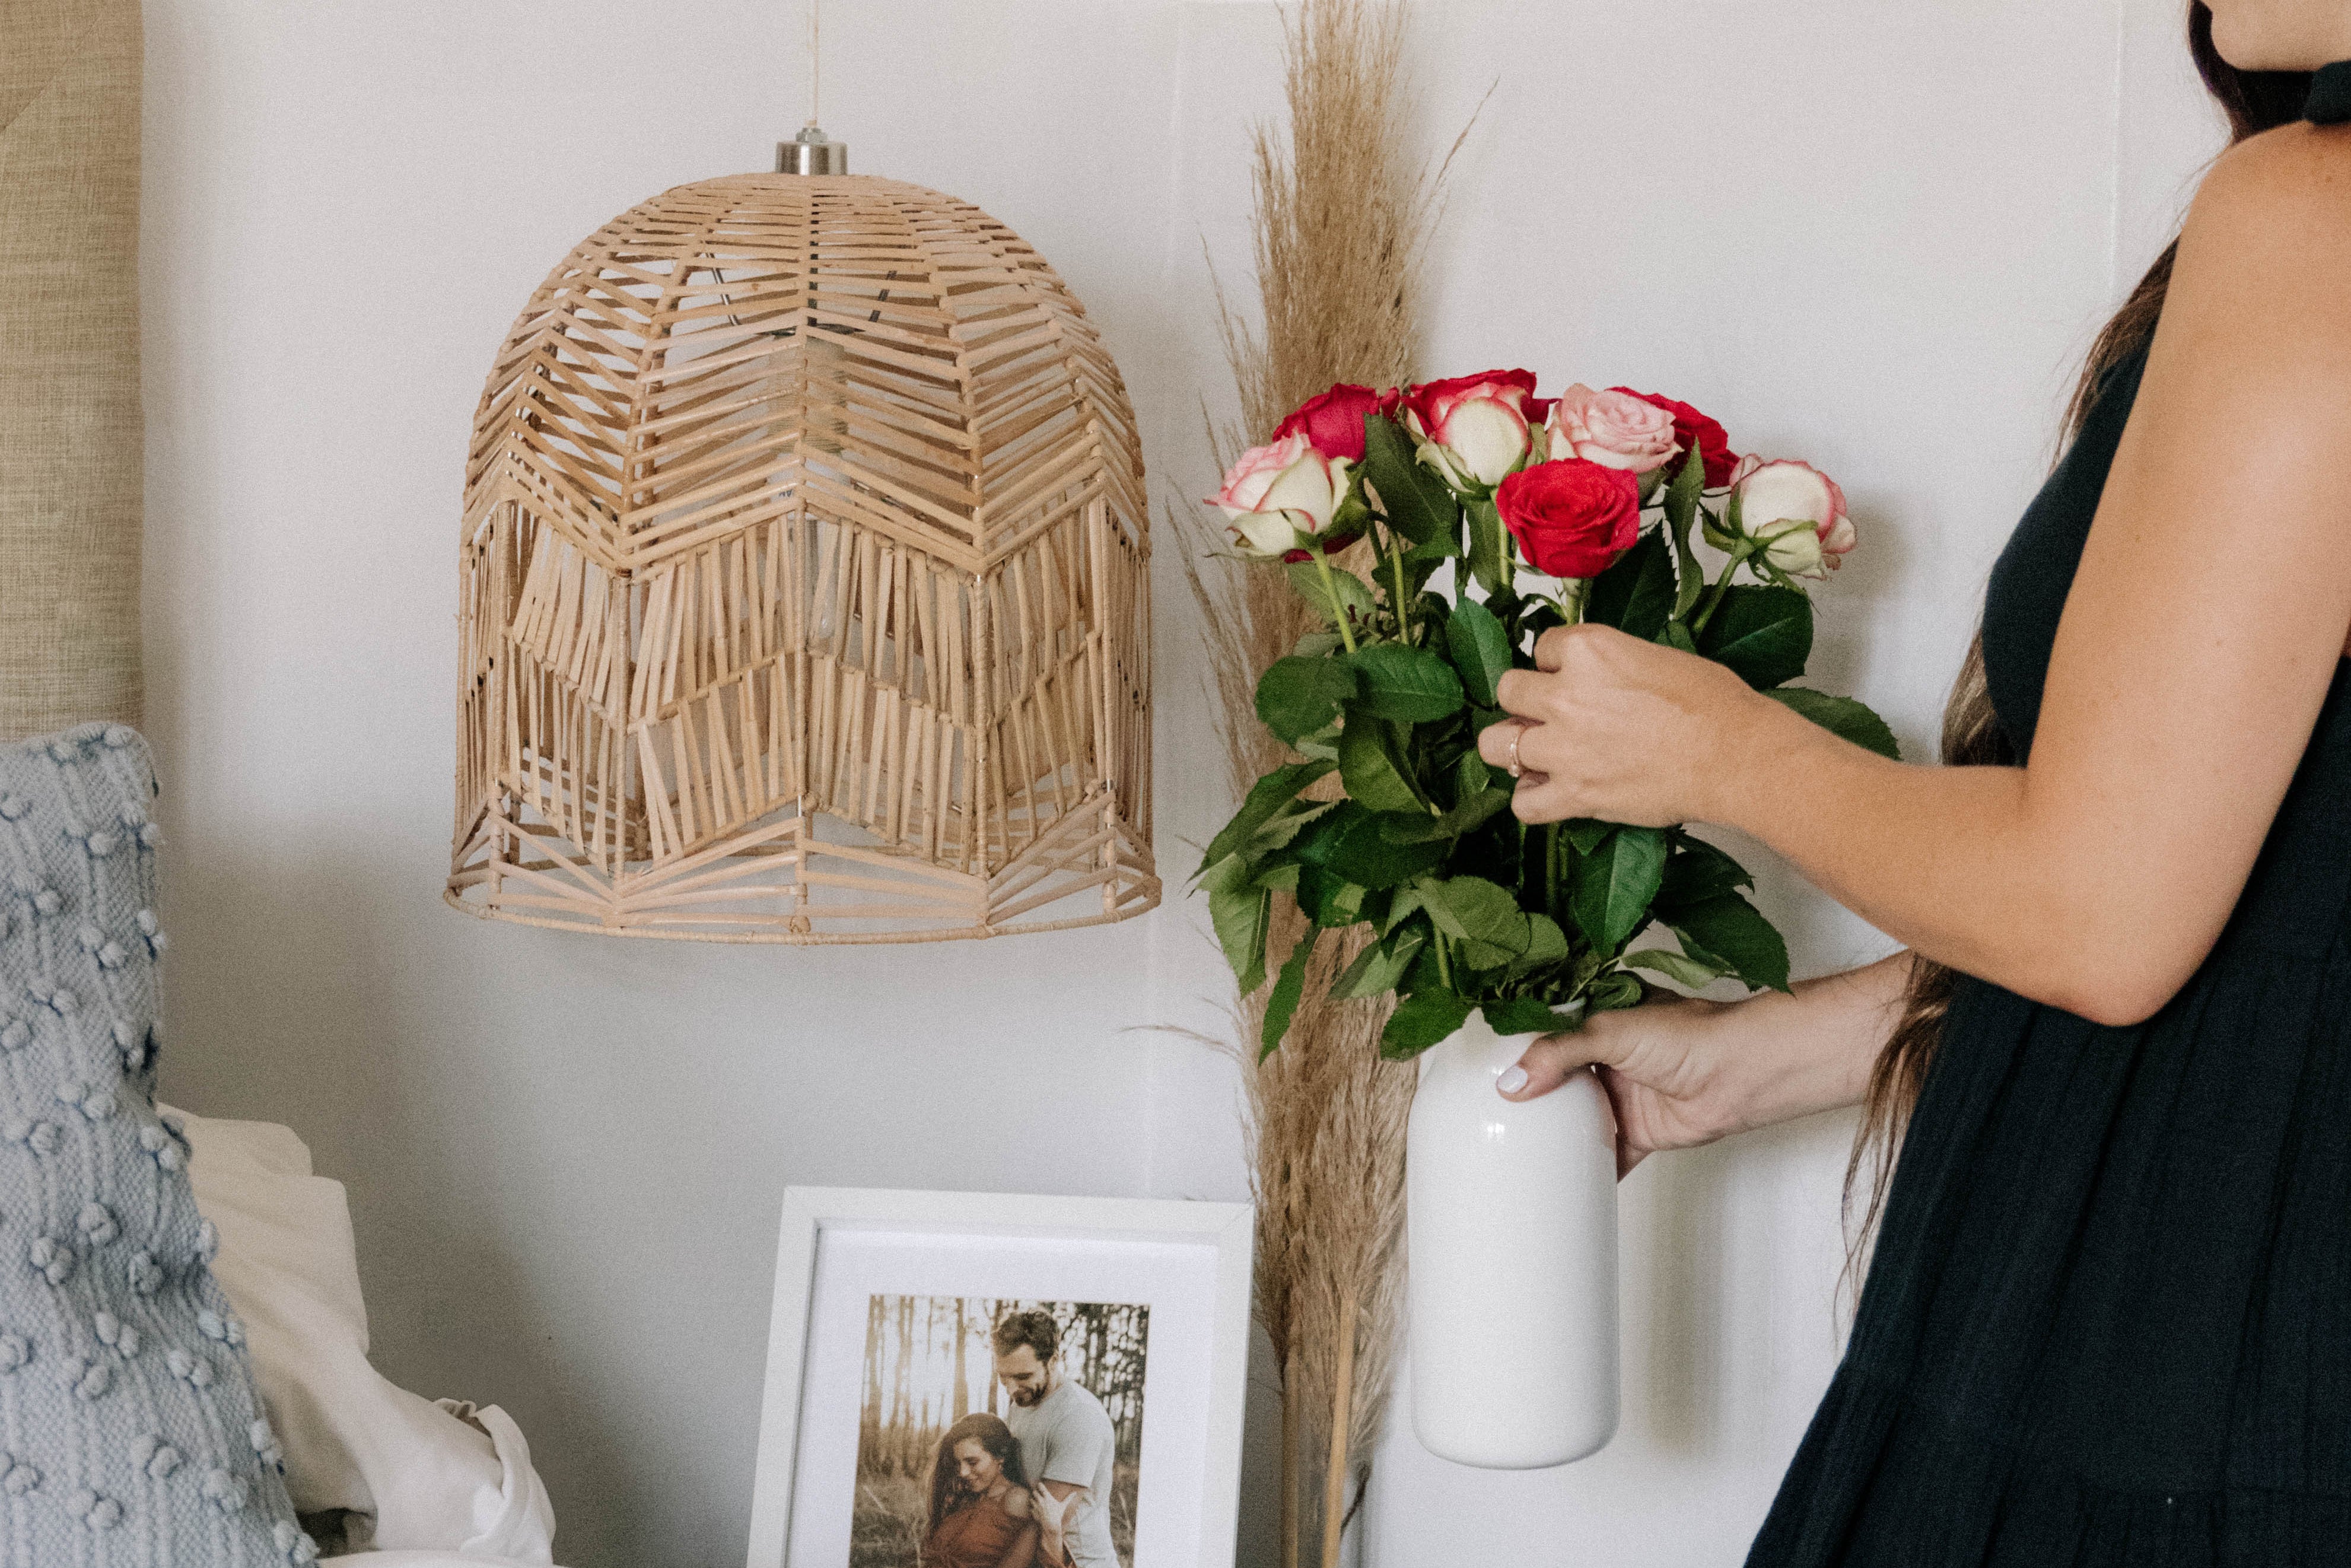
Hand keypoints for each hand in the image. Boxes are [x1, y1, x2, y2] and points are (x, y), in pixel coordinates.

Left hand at [1478, 623, 1768, 825]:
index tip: (1574, 676)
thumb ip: (1609, 664)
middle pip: (1508, 690)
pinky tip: (1551, 792)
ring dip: (1513, 747)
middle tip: (1550, 714)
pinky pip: (1523, 804)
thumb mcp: (1656, 657)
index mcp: (1589, 650)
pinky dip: (1532, 801)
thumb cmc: (1714, 705)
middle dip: (1525, 701)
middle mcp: (1564, 694)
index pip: (1542, 647)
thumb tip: (1595, 678)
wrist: (1736, 756)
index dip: (1556, 664)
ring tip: (1538, 753)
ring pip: (1495, 745)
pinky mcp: (1575, 794)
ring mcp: (1563, 747)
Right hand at [1497, 991, 1744, 1177]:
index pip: (1546, 1029)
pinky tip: (1556, 1180)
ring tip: (1508, 1146)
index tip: (1480, 1064)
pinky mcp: (1637, 1132)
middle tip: (1485, 1111)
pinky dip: (1585, 1170)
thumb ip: (1559, 1053)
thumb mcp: (1612, 1030)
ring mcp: (1621, 1095)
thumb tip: (1512, 1084)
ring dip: (1552, 1132)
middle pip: (1556, 1078)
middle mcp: (1607, 1056)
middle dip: (1527, 1094)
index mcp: (1599, 1017)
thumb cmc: (1689, 1035)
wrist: (1742, 1074)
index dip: (1516, 1045)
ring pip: (1576, 1118)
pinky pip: (1605, 1155)